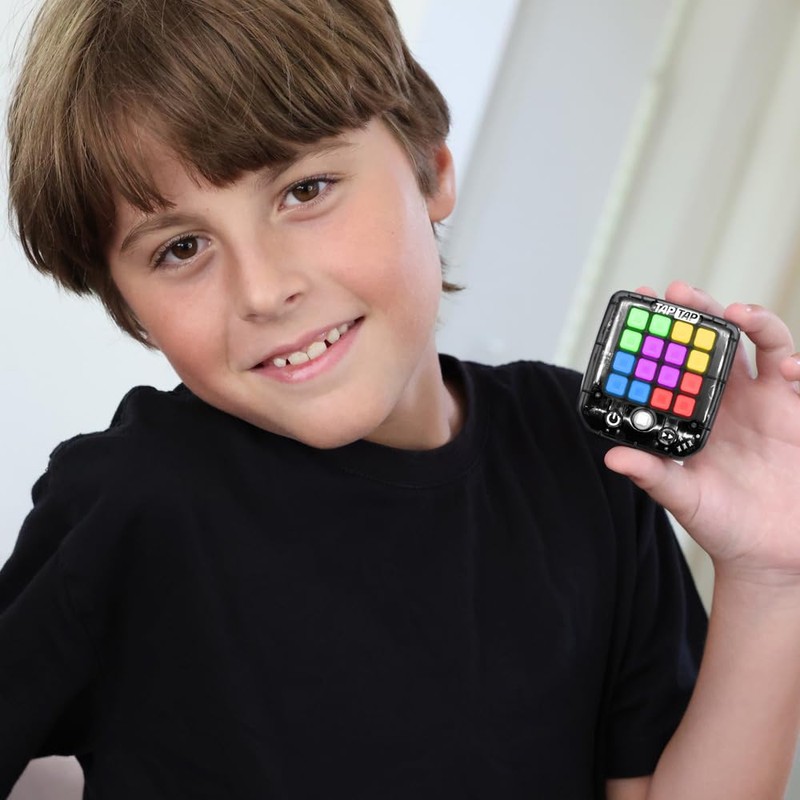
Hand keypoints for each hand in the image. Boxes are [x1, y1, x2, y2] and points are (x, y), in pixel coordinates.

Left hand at [604, 281, 799, 582]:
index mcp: (695, 414)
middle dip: (701, 312)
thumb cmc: (722, 524)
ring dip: (752, 322)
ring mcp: (765, 404)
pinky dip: (794, 363)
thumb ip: (653, 475)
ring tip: (735, 313)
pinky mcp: (797, 414)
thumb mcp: (682, 498)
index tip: (644, 306)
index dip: (663, 333)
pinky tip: (783, 366)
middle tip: (682, 292)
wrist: (769, 554)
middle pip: (715, 342)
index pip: (677, 363)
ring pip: (761, 347)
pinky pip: (799, 378)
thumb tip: (614, 456)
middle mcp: (728, 402)